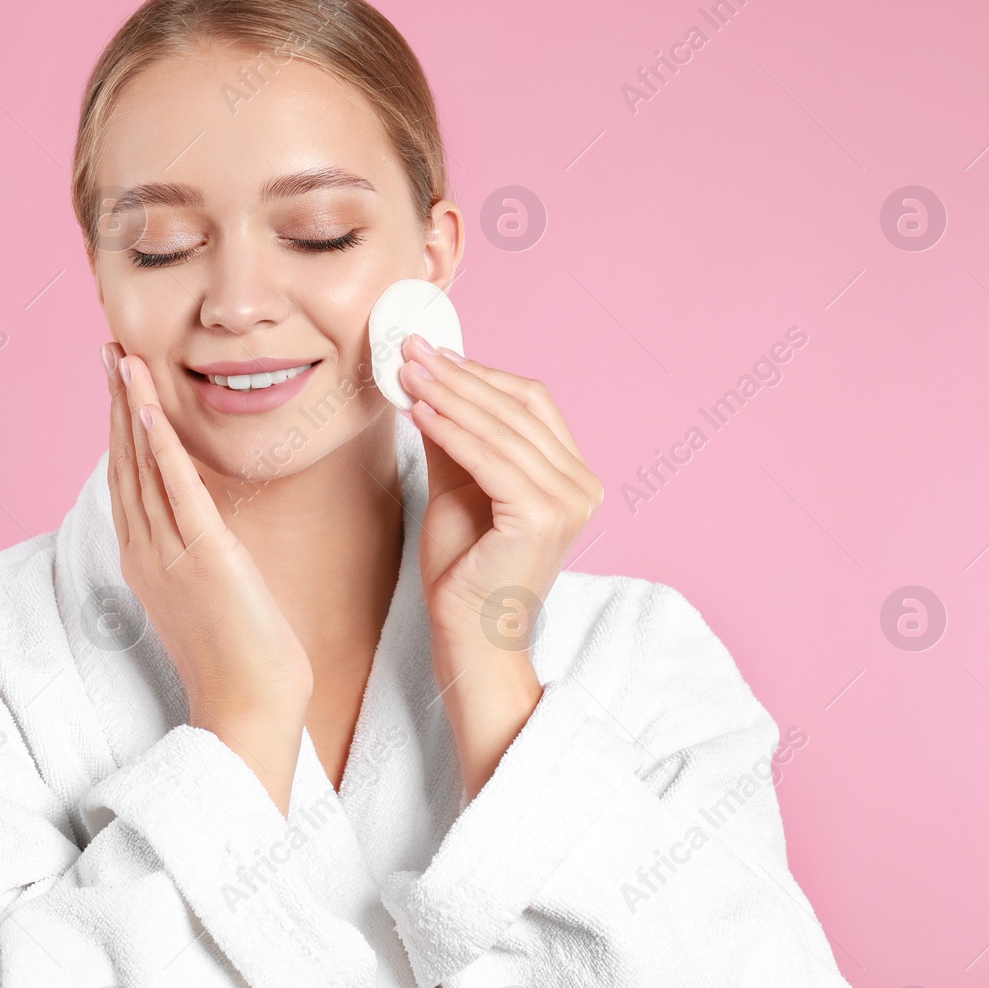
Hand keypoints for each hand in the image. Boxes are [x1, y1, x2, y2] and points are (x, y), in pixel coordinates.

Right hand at [104, 344, 312, 813]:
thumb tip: (202, 525)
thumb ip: (197, 553)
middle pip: (123, 463)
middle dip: (114, 404)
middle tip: (109, 350)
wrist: (251, 707)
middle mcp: (147, 552)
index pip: (127, 479)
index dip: (119, 427)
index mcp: (147, 560)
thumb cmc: (242, 658)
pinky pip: (176, 487)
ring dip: (129, 407)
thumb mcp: (211, 593)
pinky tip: (150, 404)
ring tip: (121, 358)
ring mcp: (169, 554)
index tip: (117, 381)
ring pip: (140, 466)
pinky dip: (159, 442)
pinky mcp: (203, 555)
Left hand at [398, 334, 603, 796]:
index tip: (431, 351)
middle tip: (411, 349)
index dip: (480, 372)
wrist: (469, 637)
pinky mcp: (542, 517)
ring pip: (501, 428)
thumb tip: (428, 379)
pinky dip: (452, 430)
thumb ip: (454, 436)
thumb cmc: (464, 569)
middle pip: (517, 407)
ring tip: (406, 373)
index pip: (529, 403)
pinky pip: (490, 459)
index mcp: (571, 475)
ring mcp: (569, 501)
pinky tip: (418, 413)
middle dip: (458, 375)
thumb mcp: (457, 486)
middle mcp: (581, 485)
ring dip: (448, 395)